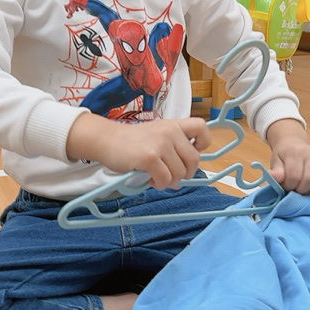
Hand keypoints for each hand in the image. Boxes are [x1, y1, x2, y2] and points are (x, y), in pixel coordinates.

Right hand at [67, 114, 211, 188]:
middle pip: (193, 160)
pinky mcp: (150, 158)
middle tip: (170, 175)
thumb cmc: (131, 142)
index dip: (202, 143)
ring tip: (155, 177)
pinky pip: (165, 179)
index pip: (201, 128)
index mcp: (173, 125)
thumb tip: (183, 179)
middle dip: (184, 173)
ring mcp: (161, 144)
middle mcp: (170, 132)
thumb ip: (172, 150)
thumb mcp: (156, 136)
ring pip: (179, 173)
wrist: (107, 140)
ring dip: (169, 181)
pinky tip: (149, 178)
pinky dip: (158, 184)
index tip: (191, 152)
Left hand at [265, 119, 309, 198]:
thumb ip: (276, 171)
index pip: (294, 175)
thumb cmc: (284, 156)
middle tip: (295, 191)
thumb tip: (274, 177)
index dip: (289, 186)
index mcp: (296, 152)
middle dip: (301, 190)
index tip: (286, 187)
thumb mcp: (275, 162)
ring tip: (306, 192)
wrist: (293, 144)